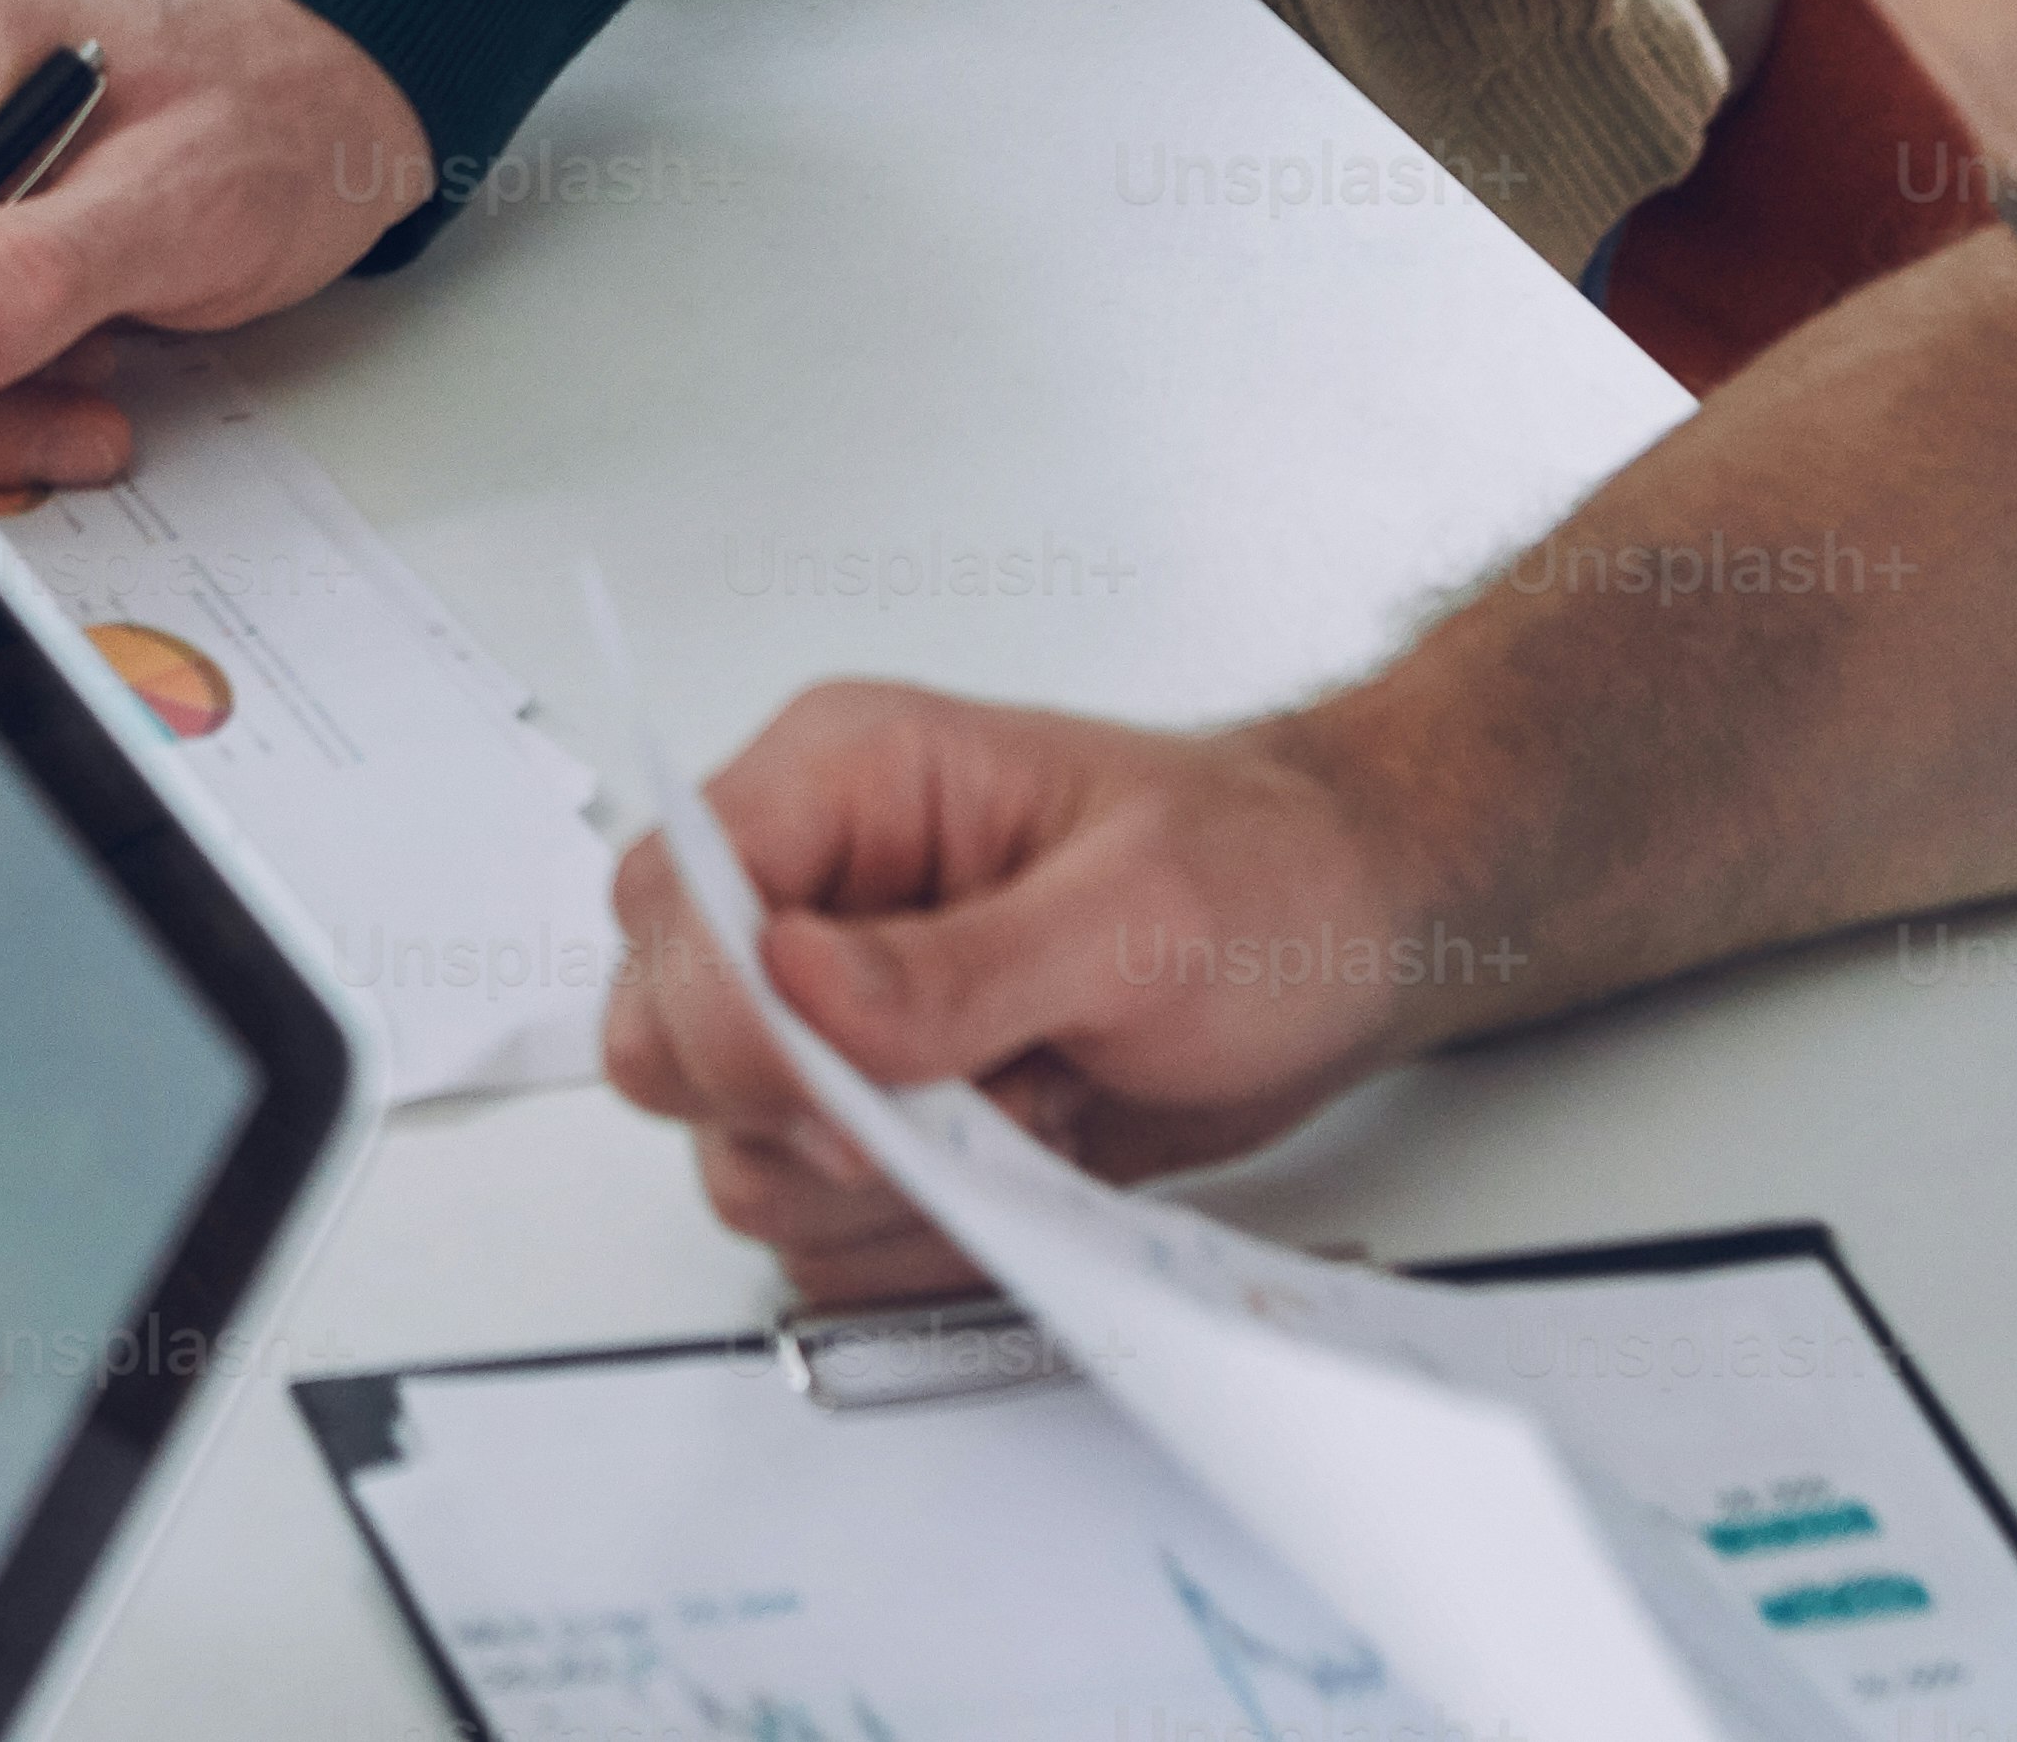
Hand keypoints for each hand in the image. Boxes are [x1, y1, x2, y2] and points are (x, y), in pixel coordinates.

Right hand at [596, 685, 1465, 1299]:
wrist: (1351, 942)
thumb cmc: (1265, 875)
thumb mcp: (1142, 911)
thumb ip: (961, 963)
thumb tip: (795, 983)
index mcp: (838, 781)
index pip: (670, 901)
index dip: (732, 1016)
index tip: (858, 1088)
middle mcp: (809, 894)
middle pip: (665, 1043)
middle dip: (806, 1120)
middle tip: (959, 1111)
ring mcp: (833, 1014)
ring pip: (735, 1156)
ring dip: (885, 1186)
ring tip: (1026, 1117)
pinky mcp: (879, 1114)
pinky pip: (822, 1228)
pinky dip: (921, 1235)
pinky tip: (1025, 1164)